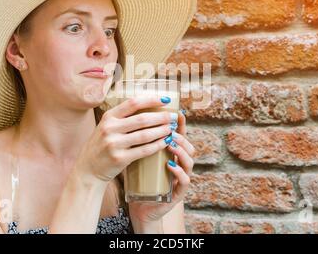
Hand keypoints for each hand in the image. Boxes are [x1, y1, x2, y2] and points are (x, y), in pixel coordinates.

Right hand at [75, 96, 177, 183]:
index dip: (151, 99)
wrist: (88, 169)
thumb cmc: (103, 145)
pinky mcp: (120, 158)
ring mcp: (114, 144)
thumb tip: (151, 107)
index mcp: (109, 117)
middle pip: (142, 119)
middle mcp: (110, 128)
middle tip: (174, 116)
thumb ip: (123, 118)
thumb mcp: (107, 127)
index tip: (166, 99)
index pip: (133, 103)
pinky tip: (166, 142)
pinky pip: (144, 150)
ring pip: (145, 135)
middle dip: (162, 117)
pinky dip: (157, 145)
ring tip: (172, 128)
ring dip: (162, 131)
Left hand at [128, 109, 194, 223]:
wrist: (140, 206)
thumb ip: (139, 142)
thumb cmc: (139, 180)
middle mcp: (180, 165)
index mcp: (171, 155)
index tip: (176, 112)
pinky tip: (170, 164)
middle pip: (188, 146)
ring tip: (170, 143)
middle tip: (169, 129)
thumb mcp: (139, 157)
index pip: (179, 137)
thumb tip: (128, 118)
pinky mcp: (178, 193)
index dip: (180, 124)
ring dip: (180, 151)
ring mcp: (181, 178)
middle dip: (180, 136)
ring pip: (189, 161)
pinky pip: (184, 180)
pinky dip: (178, 171)